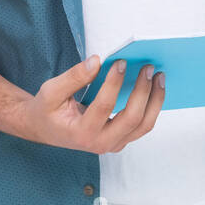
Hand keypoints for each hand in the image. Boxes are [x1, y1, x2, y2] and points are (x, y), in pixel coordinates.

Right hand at [15, 56, 164, 152]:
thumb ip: (74, 77)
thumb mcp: (51, 91)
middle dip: (143, 92)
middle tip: (148, 68)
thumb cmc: (48, 110)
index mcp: (81, 133)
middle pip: (131, 119)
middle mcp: (100, 143)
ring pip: (143, 126)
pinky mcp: (121, 139)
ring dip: (155, 100)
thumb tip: (97, 61)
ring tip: (159, 76)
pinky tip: (154, 87)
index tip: (121, 62)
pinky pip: (142, 125)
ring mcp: (113, 144)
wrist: (45, 129)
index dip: (114, 83)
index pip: (104, 106)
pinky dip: (152, 106)